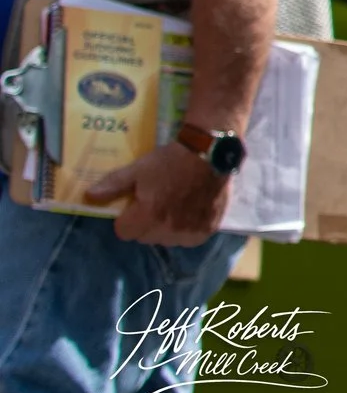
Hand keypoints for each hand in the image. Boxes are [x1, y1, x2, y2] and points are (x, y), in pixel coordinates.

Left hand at [84, 142, 230, 245]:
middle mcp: (168, 230)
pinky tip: (191, 211)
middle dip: (147, 223)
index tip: (138, 204)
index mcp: (148, 216)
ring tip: (177, 206)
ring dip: (167, 228)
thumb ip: (113, 185)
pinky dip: (187, 229)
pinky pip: (188, 239)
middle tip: (158, 202)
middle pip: (146, 237)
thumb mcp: (138, 169)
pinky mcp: (207, 230)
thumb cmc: (171, 160)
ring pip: (167, 240)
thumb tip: (89, 196)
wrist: (212, 153)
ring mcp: (189, 232)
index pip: (124, 232)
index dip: (128, 217)